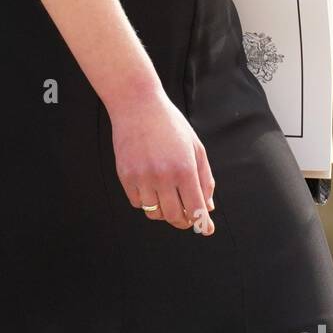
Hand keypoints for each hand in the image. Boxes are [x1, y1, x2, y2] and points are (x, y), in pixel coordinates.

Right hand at [110, 88, 215, 233]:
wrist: (136, 104)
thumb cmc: (170, 124)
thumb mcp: (195, 146)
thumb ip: (204, 178)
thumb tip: (207, 207)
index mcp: (184, 169)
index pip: (196, 209)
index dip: (202, 223)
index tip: (206, 229)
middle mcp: (163, 176)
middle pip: (175, 217)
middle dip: (184, 221)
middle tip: (186, 216)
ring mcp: (142, 176)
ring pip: (154, 213)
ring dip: (163, 211)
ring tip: (167, 199)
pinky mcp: (125, 174)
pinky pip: (137, 202)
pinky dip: (145, 201)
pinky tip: (150, 188)